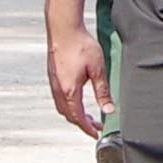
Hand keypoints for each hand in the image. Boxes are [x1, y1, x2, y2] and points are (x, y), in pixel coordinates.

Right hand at [49, 19, 109, 139]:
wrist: (63, 28)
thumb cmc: (80, 45)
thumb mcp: (98, 70)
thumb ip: (103, 92)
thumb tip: (108, 110)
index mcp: (69, 91)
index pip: (78, 117)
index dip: (86, 128)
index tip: (95, 134)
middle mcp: (58, 89)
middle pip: (68, 114)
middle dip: (82, 123)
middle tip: (95, 126)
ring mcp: (54, 82)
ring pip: (62, 106)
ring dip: (74, 114)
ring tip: (87, 115)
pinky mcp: (53, 75)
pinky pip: (59, 97)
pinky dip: (68, 104)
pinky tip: (76, 99)